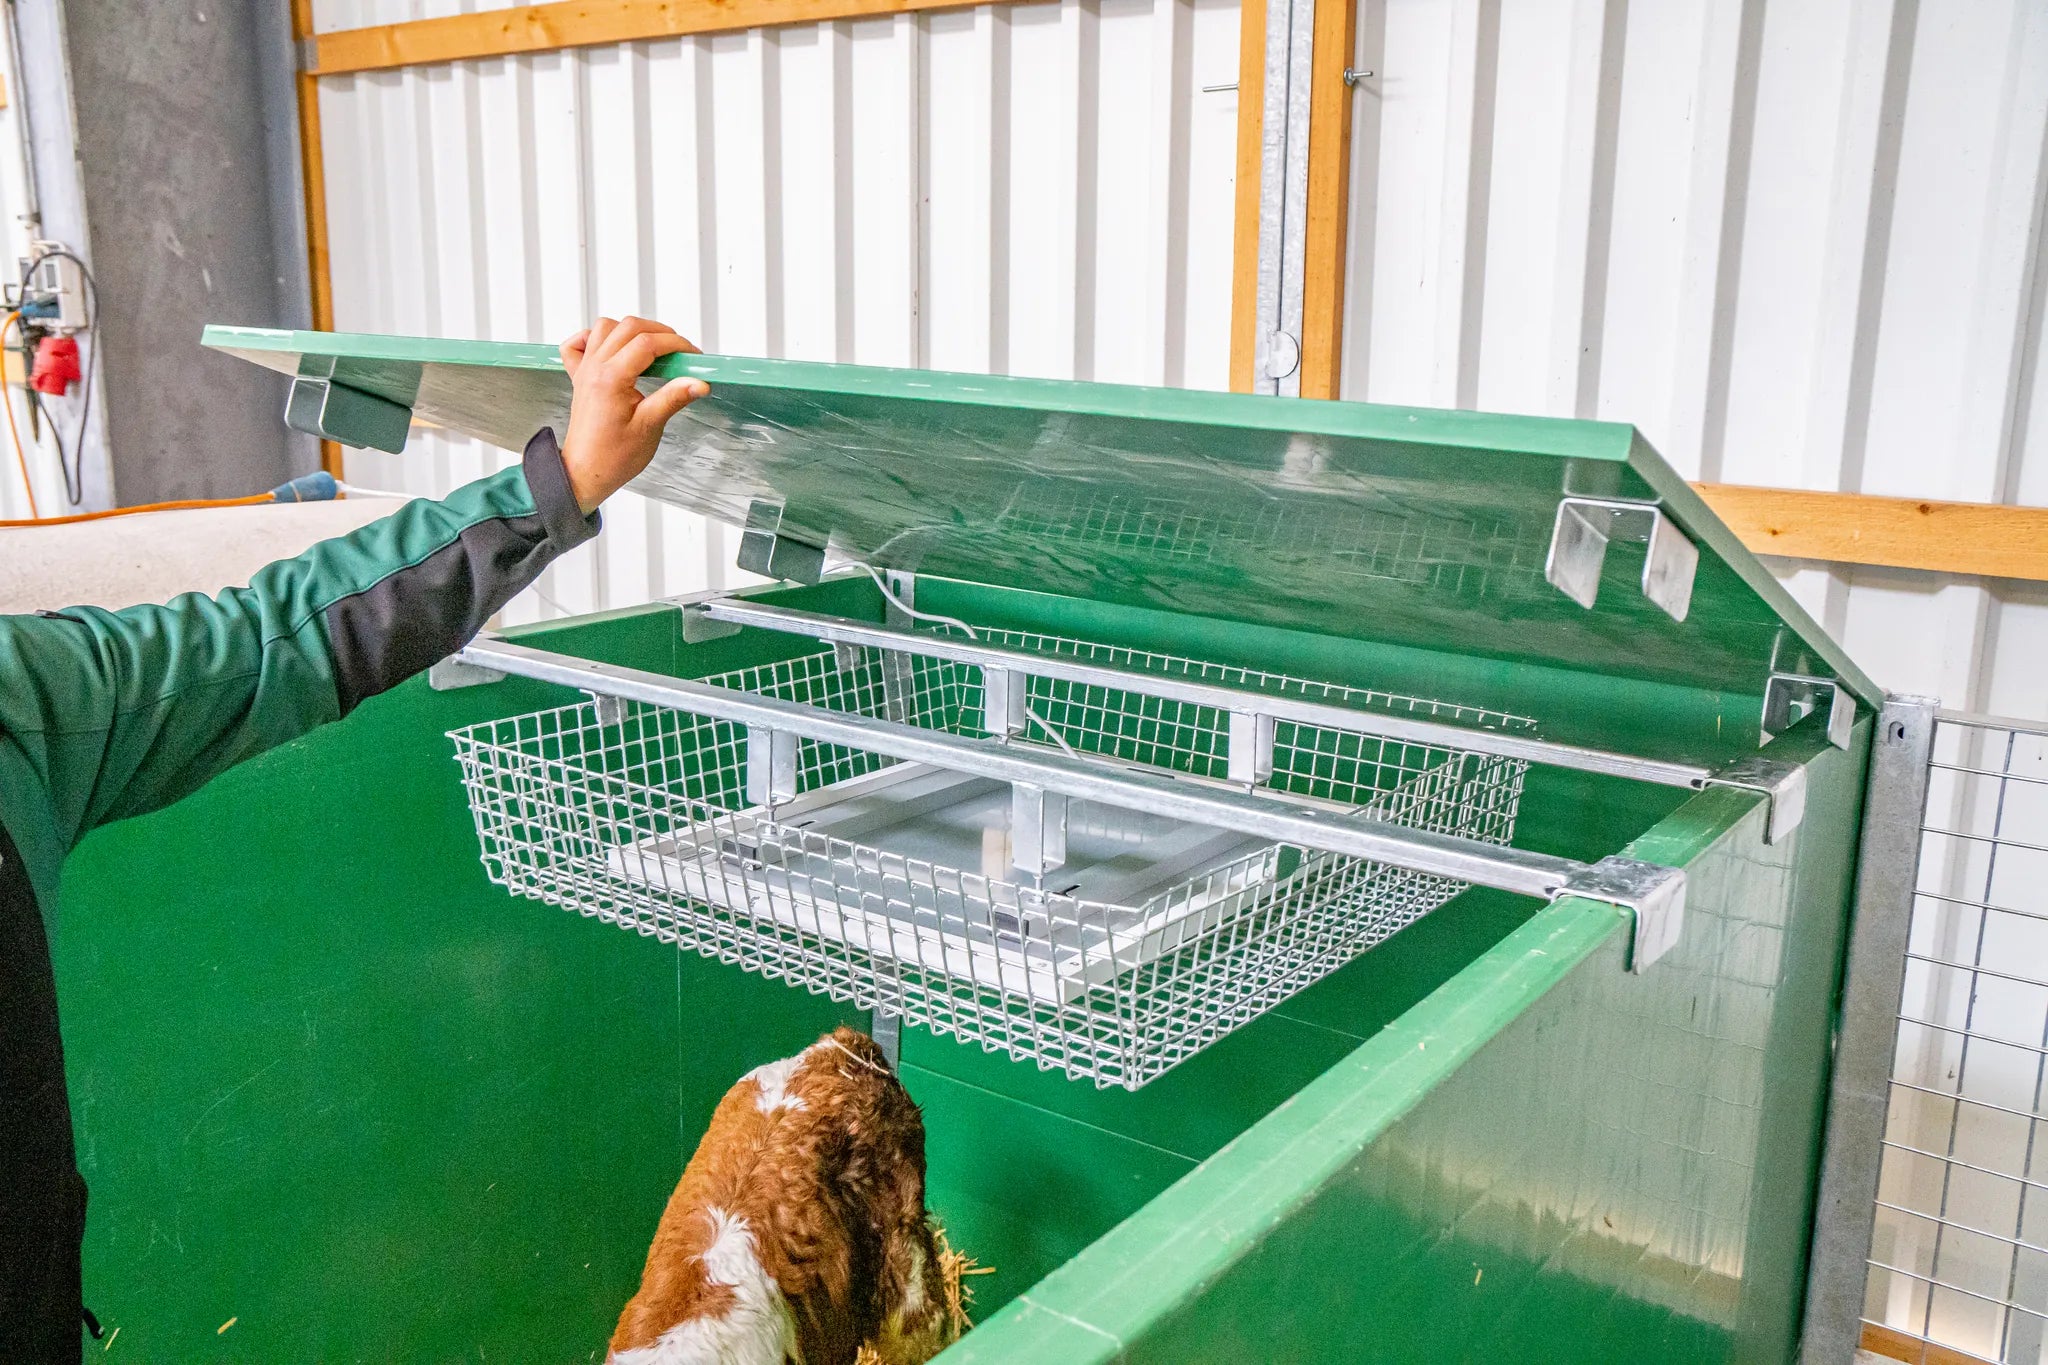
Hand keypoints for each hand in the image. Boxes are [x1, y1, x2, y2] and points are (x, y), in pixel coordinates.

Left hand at [558, 316, 708, 513]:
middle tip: (680, 352)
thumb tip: (698, 382)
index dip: (676, 345)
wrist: (585, 472)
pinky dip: (595, 337)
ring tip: (653, 349)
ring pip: (606, 327)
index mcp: (611, 379)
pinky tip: (613, 348)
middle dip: (659, 333)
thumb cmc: (613, 457)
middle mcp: (594, 368)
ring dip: (631, 331)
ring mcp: (584, 369)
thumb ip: (673, 398)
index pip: (647, 343)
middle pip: (629, 327)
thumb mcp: (650, 427)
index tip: (694, 357)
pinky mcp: (579, 376)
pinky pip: (579, 343)